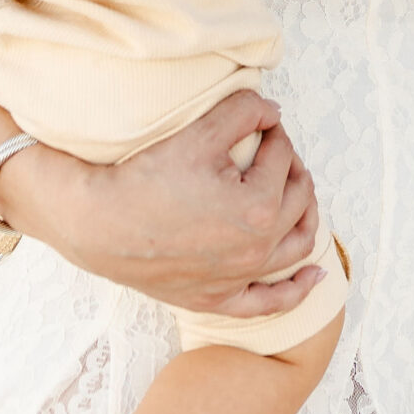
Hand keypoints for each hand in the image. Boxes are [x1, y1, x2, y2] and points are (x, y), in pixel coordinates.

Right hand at [0, 88, 323, 318]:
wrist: (98, 224)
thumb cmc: (146, 177)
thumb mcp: (200, 130)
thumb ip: (246, 111)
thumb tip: (274, 113)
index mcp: (259, 208)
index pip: (282, 157)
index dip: (273, 132)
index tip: (257, 123)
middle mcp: (256, 250)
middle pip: (297, 198)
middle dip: (291, 167)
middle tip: (272, 148)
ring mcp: (238, 280)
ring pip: (296, 248)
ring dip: (305, 216)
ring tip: (298, 192)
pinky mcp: (217, 299)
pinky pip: (269, 303)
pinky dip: (298, 290)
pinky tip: (315, 277)